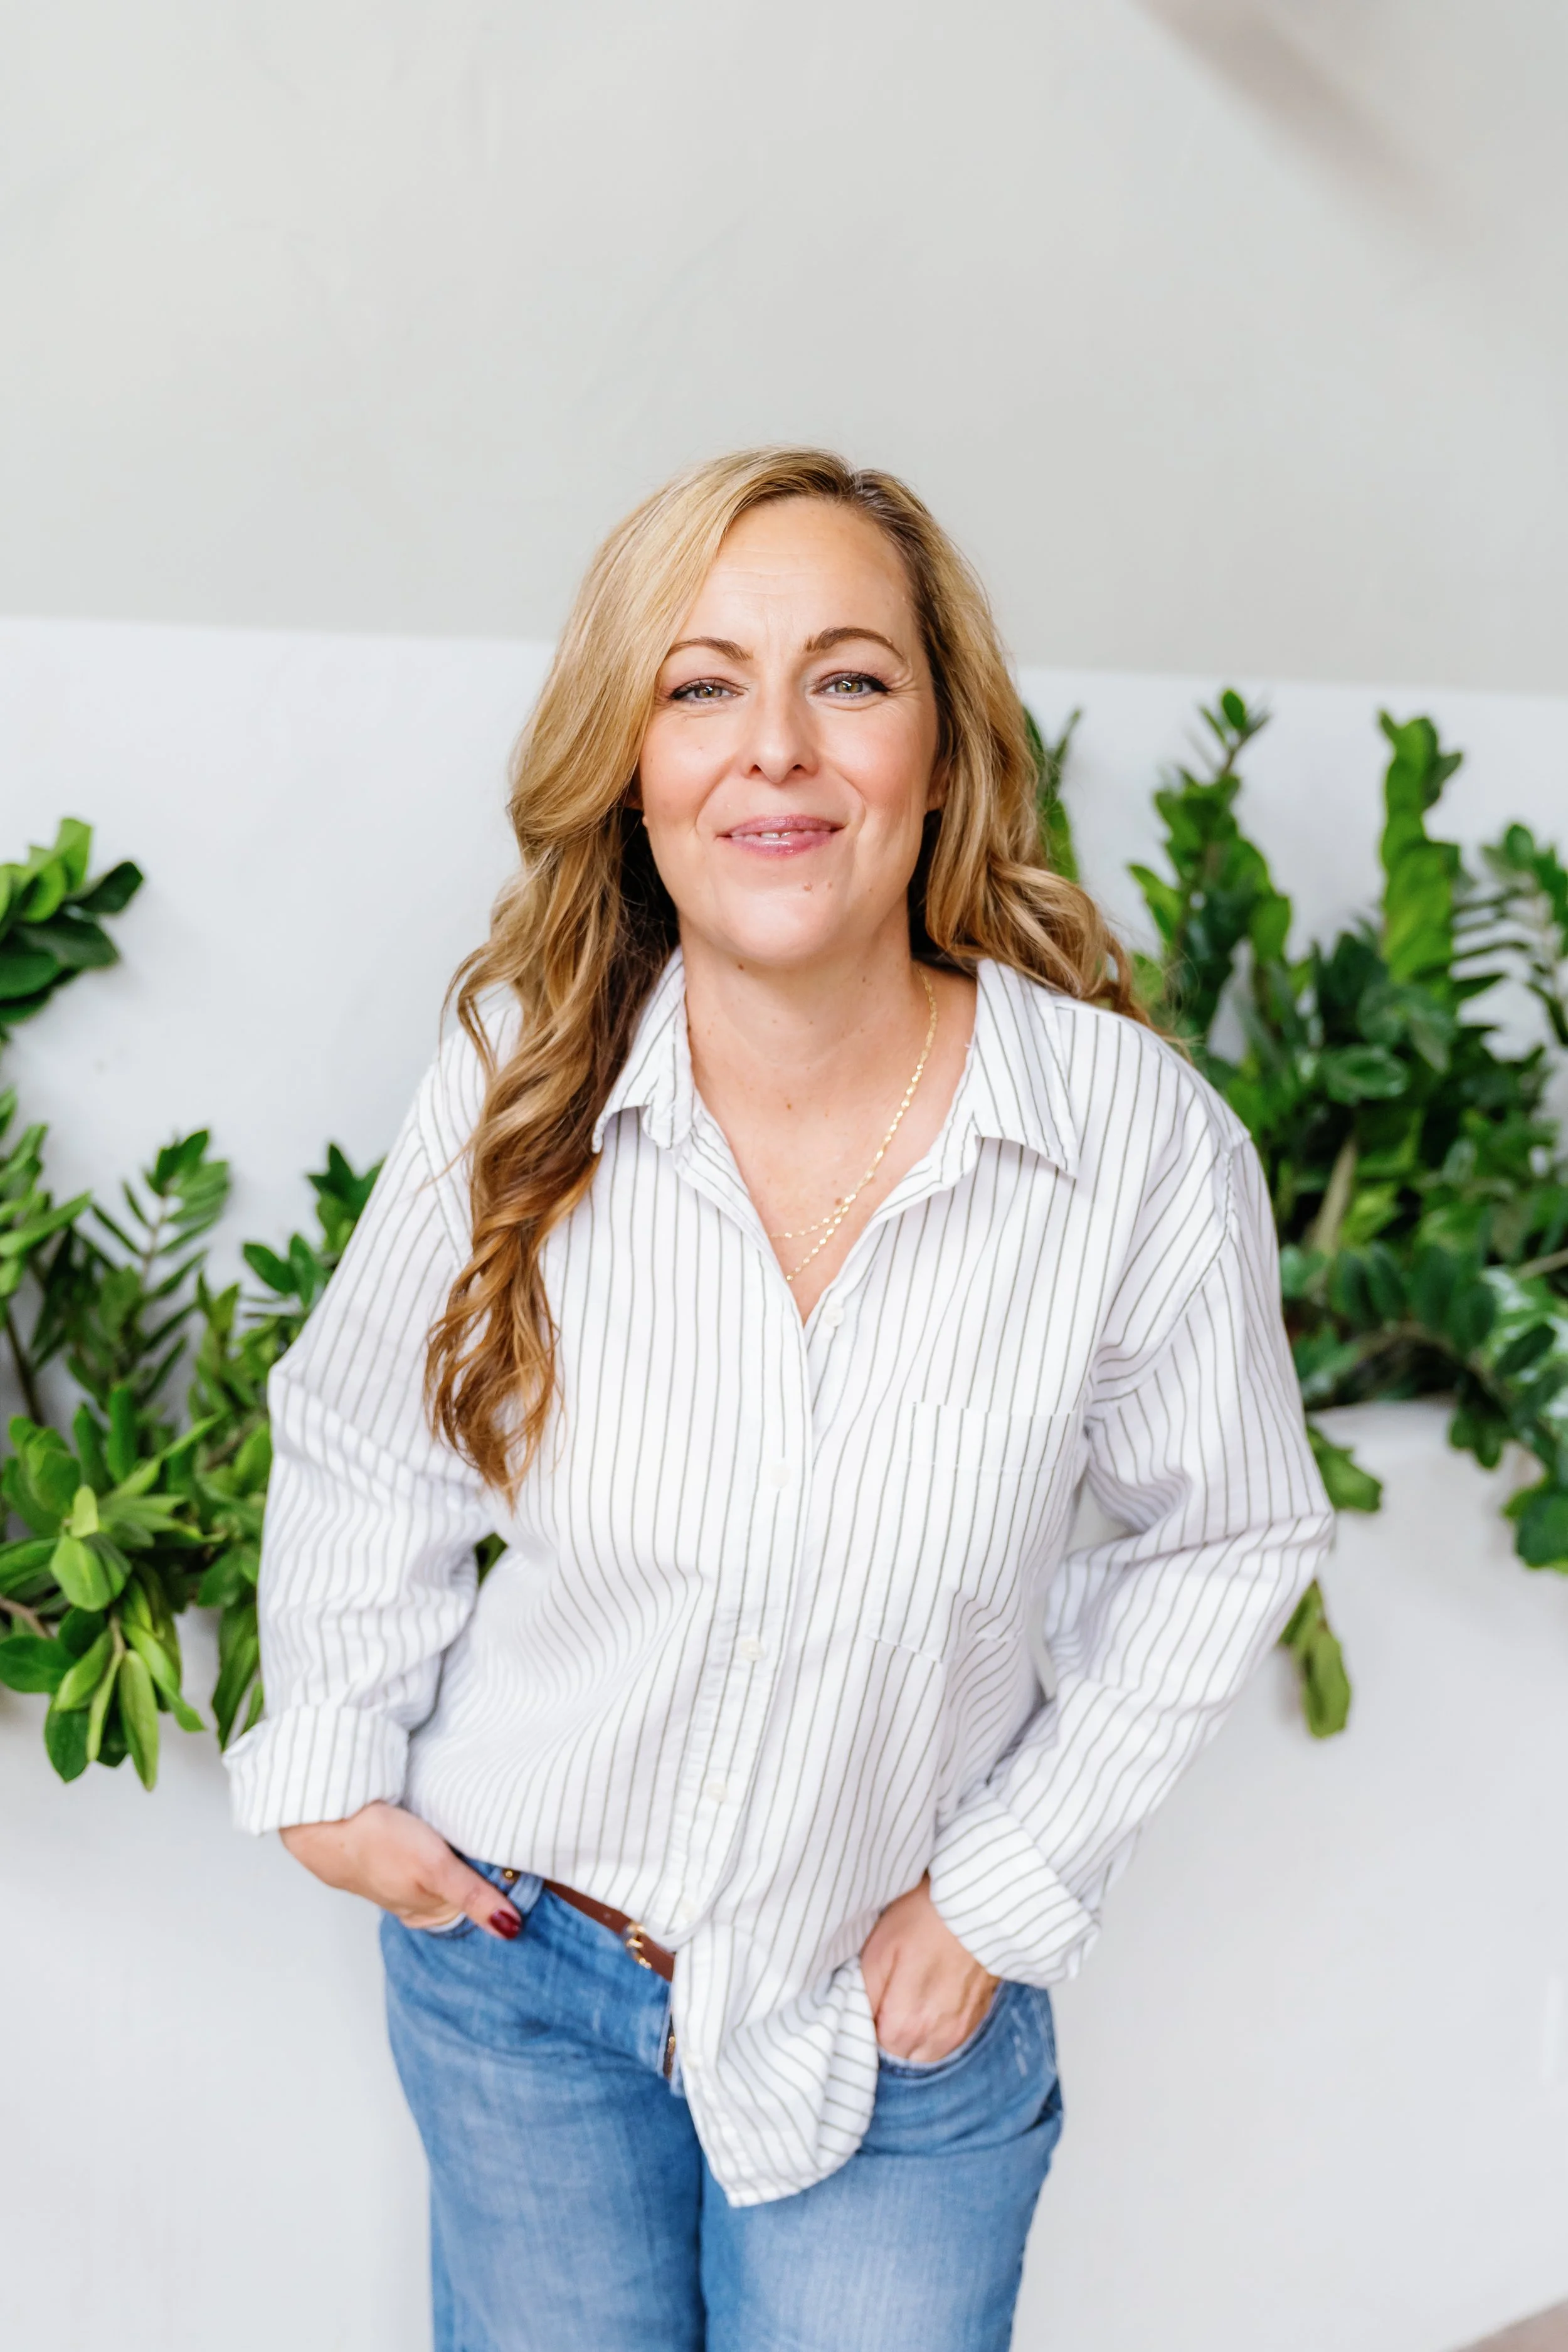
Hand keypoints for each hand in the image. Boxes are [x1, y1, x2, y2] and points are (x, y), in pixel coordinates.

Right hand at [280, 1801, 521, 1940]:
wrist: (325, 1822)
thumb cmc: (379, 1844)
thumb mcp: (435, 1869)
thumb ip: (473, 1897)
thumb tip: (510, 1929)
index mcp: (428, 1912)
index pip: (476, 1915)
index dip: (499, 1901)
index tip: (525, 1887)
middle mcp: (414, 1902)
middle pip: (460, 1899)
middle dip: (483, 1888)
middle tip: (510, 1867)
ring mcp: (398, 1880)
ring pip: (441, 1881)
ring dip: (458, 1869)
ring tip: (479, 1853)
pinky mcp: (386, 1855)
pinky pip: (422, 1861)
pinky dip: (436, 1854)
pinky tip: (439, 1840)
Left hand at [860, 1875, 998, 2061]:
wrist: (977, 1904)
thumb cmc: (923, 1920)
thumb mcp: (878, 1950)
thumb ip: (864, 1993)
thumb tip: (858, 2016)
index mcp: (907, 2024)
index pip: (875, 2049)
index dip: (868, 2024)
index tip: (869, 2001)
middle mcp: (937, 2037)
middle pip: (902, 2054)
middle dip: (891, 2033)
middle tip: (889, 1996)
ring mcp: (961, 2031)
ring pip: (926, 2052)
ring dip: (915, 2034)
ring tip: (912, 1997)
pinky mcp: (978, 2018)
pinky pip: (949, 2039)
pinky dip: (937, 2026)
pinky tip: (934, 1996)